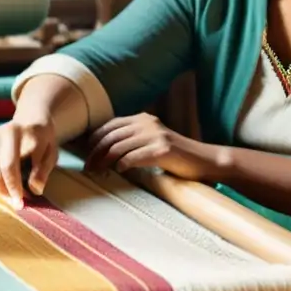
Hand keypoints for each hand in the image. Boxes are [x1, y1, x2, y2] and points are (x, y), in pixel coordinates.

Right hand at [0, 117, 58, 209]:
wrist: (31, 121)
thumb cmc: (42, 140)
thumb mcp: (51, 154)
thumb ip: (43, 171)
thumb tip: (34, 190)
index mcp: (17, 132)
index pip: (9, 166)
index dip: (13, 187)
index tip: (20, 204)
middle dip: (5, 191)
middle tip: (18, 200)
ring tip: (12, 190)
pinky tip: (2, 181)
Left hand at [85, 113, 220, 180]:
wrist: (204, 160)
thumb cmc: (175, 155)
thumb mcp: (152, 140)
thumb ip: (133, 140)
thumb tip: (105, 150)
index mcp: (143, 119)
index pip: (110, 125)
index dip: (95, 139)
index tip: (86, 154)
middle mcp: (147, 123)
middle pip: (111, 136)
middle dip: (95, 152)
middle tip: (88, 167)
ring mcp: (156, 136)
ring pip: (119, 147)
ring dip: (104, 161)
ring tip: (98, 172)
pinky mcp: (162, 150)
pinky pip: (134, 157)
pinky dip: (123, 164)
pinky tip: (119, 171)